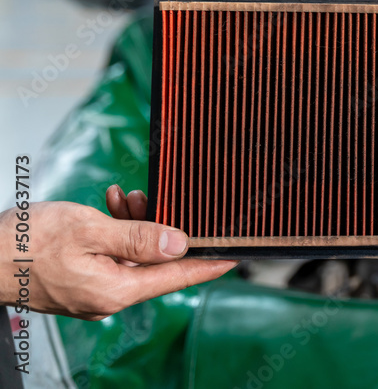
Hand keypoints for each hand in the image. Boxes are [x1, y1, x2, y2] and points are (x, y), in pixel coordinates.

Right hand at [0, 191, 236, 319]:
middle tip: (156, 199)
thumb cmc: (24, 244)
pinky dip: (116, 230)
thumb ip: (139, 237)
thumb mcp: (90, 229)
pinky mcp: (79, 280)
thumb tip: (181, 244)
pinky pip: (111, 256)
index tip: (236, 254)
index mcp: (116, 291)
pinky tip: (111, 206)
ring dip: (136, 223)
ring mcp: (92, 291)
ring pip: (133, 255)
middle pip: (156, 263)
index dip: (209, 263)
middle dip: (162, 227)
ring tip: (126, 197)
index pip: (177, 277)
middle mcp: (108, 297)